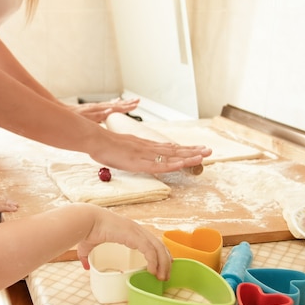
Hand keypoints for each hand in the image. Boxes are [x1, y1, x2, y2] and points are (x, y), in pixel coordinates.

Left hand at [68, 98, 138, 122]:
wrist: (63, 111)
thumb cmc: (74, 116)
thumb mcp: (86, 117)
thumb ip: (99, 115)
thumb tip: (110, 110)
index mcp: (99, 110)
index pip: (116, 108)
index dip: (126, 107)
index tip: (136, 105)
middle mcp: (99, 107)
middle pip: (116, 105)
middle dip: (127, 103)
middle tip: (138, 101)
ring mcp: (97, 107)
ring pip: (113, 104)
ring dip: (123, 103)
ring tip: (131, 100)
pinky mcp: (93, 108)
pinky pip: (107, 105)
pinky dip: (114, 103)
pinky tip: (117, 101)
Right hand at [76, 204, 171, 280]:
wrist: (86, 220)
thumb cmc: (87, 230)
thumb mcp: (89, 245)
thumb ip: (88, 256)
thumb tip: (86, 266)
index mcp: (130, 230)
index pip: (152, 241)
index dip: (160, 254)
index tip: (161, 267)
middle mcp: (137, 230)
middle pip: (160, 246)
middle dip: (166, 262)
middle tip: (164, 277)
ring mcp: (137, 232)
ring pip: (158, 248)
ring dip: (163, 264)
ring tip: (162, 277)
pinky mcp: (134, 236)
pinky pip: (150, 250)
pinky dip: (154, 261)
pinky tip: (152, 271)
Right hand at [89, 128, 211, 173]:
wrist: (95, 139)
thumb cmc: (103, 145)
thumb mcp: (120, 147)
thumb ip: (130, 151)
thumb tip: (133, 156)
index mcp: (143, 145)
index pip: (167, 147)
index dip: (183, 149)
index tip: (195, 149)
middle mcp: (148, 148)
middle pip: (174, 150)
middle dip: (192, 150)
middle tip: (209, 150)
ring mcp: (145, 154)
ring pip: (171, 156)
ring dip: (188, 156)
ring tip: (204, 155)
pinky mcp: (139, 162)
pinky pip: (159, 165)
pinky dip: (173, 164)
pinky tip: (183, 164)